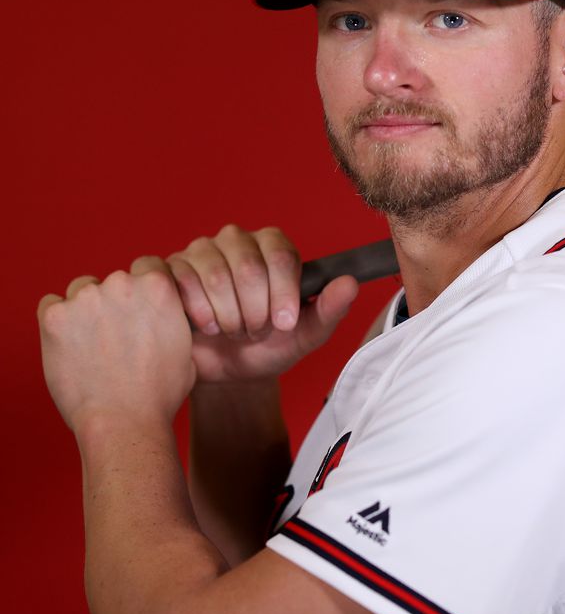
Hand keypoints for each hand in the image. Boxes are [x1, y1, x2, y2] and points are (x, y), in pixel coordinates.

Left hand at [38, 269, 194, 433]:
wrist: (123, 421)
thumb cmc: (159, 393)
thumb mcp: (185, 346)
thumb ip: (172, 317)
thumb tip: (165, 312)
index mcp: (158, 287)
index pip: (147, 265)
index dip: (143, 286)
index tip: (138, 307)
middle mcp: (122, 284)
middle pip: (112, 280)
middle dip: (113, 303)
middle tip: (115, 337)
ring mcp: (85, 298)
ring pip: (80, 292)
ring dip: (85, 311)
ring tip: (92, 347)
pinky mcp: (54, 317)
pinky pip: (50, 306)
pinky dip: (57, 322)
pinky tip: (71, 347)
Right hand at [141, 225, 357, 384]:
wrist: (228, 373)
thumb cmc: (270, 347)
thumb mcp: (306, 335)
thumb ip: (330, 308)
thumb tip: (350, 283)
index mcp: (273, 246)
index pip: (281, 255)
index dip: (282, 293)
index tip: (283, 324)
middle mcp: (236, 240)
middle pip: (248, 266)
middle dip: (254, 311)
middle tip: (254, 332)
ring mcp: (198, 252)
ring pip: (212, 274)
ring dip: (226, 315)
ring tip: (232, 332)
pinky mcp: (166, 268)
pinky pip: (176, 279)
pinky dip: (194, 312)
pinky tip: (203, 327)